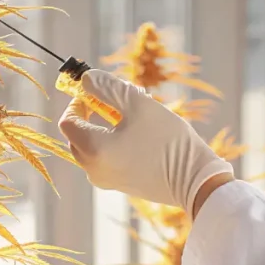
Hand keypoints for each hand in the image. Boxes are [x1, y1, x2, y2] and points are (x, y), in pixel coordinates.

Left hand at [57, 69, 233, 214]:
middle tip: (119, 102)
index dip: (78, 101)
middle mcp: (92, 169)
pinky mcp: (119, 185)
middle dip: (93, 113)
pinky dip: (114, 143)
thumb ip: (106, 87)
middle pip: (77, 134)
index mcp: (92, 149)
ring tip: (135, 116)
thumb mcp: (137, 103)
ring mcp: (105, 180)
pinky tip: (141, 135)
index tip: (98, 92)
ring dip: (105, 127)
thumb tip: (86, 79)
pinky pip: (106, 158)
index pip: (68, 120)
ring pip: (92, 145)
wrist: (196, 181)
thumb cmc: (167, 140)